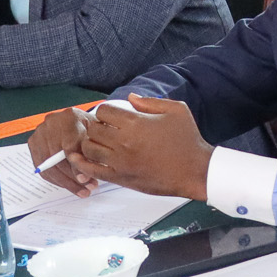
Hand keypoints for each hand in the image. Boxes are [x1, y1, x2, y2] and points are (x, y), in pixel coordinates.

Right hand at [27, 106, 95, 195]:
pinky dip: (57, 180)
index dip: (76, 166)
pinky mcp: (33, 143)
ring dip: (66, 182)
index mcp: (69, 117)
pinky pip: (43, 169)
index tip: (85, 179)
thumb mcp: (97, 139)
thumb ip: (91, 156)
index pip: (69, 146)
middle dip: (73, 178)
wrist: (81, 124)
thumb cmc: (92, 131)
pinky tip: (70, 185)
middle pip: (57, 158)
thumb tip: (82, 178)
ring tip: (81, 190)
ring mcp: (40, 132)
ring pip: (49, 166)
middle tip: (87, 188)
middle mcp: (51, 122)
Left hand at [73, 96, 209, 199]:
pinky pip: (93, 170)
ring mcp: (120, 162)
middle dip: (96, 125)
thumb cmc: (188, 140)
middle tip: (105, 129)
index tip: (113, 116)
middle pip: (93, 128)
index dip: (106, 111)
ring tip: (99, 142)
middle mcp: (124, 142)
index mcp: (136, 123)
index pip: (104, 110)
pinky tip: (81, 159)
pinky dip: (83, 164)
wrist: (195, 171)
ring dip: (91, 143)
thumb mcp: (176, 110)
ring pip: (89, 148)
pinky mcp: (121, 178)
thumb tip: (131, 98)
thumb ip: (150, 101)